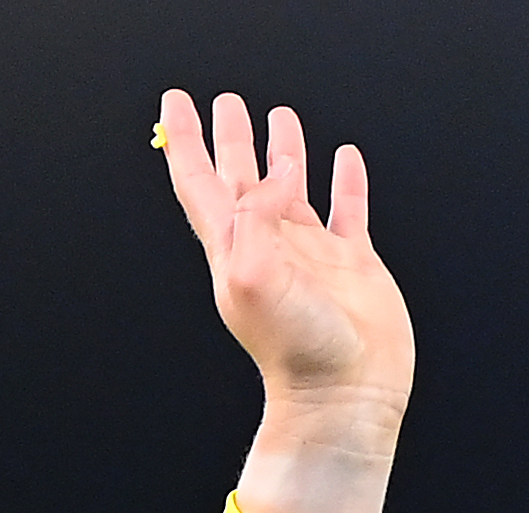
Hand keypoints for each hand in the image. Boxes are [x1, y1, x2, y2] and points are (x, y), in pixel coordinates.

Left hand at [161, 91, 409, 416]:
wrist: (344, 395)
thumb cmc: (297, 349)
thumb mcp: (255, 279)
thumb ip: (255, 218)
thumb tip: (276, 178)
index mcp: (234, 250)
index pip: (199, 183)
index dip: (185, 141)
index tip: (175, 102)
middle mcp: (268, 248)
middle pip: (240, 180)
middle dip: (230, 140)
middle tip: (225, 102)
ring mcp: (310, 257)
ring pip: (291, 190)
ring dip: (283, 153)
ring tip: (278, 117)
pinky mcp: (352, 267)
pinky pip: (348, 212)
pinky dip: (347, 182)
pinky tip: (345, 159)